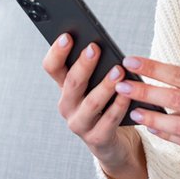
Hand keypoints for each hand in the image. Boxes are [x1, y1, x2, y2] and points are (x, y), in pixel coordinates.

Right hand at [41, 34, 139, 174]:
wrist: (112, 142)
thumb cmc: (105, 105)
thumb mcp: (95, 84)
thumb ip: (95, 67)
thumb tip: (100, 42)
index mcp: (64, 87)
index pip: (52, 67)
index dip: (57, 52)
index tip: (67, 36)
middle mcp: (67, 105)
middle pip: (71, 82)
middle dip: (83, 64)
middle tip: (94, 47)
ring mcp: (80, 124)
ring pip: (91, 102)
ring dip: (105, 85)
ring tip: (118, 71)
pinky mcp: (97, 139)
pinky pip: (109, 120)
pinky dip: (119, 106)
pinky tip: (127, 94)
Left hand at [114, 56, 179, 178]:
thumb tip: (164, 82)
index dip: (155, 68)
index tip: (132, 61)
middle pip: (176, 99)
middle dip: (145, 91)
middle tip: (121, 84)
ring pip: (177, 124)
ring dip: (150, 116)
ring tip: (132, 110)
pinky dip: (166, 133)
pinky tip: (152, 126)